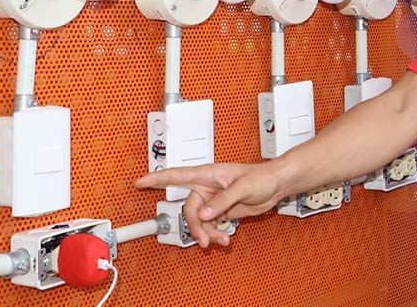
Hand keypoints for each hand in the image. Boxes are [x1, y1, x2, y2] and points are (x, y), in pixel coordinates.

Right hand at [135, 163, 284, 247]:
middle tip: (204, 239)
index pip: (177, 175)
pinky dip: (215, 233)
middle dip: (196, 226)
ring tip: (220, 241)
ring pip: (200, 220)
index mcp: (208, 174)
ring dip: (207, 232)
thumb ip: (223, 200)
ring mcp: (214, 199)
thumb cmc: (263, 176)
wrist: (277, 185)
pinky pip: (210, 224)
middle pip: (189, 209)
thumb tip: (205, 213)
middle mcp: (207, 187)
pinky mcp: (221, 209)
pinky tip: (224, 238)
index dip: (156, 178)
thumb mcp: (243, 187)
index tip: (139, 182)